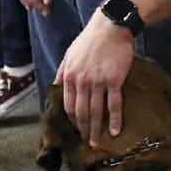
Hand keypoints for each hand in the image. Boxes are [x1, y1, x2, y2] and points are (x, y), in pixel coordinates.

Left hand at [56, 10, 133, 145]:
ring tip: (98, 142)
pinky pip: (114, 104)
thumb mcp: (69, 54)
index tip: (76, 129)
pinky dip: (114, 119)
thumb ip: (62, 72)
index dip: (72, 120)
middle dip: (83, 129)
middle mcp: (82, 82)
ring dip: (96, 129)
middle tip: (87, 142)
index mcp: (70, 76)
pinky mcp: (114, 81)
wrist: (110, 28)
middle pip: (81, 112)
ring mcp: (99, 82)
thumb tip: (55, 86)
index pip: (68, 105)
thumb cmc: (89, 40)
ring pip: (96, 111)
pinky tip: (115, 130)